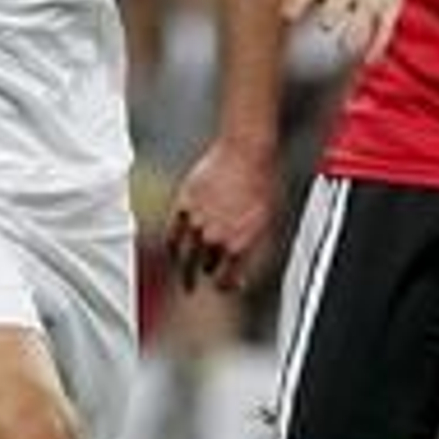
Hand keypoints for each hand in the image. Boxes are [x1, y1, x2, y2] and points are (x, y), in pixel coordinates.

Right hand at [166, 141, 276, 290]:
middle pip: (206, 268)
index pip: (226, 281)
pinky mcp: (184, 206)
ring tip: (184, 276)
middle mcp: (217, 238)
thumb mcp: (266, 220)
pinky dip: (172, 247)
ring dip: (186, 269)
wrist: (246, 152)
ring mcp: (198, 223)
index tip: (225, 285)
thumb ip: (251, 246)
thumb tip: (242, 265)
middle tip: (203, 278)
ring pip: (186, 257)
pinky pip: (172, 235)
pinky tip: (174, 252)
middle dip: (208, 272)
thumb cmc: (263, 182)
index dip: (226, 286)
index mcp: (240, 245)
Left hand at [283, 0, 402, 64]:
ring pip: (365, 14)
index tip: (287, 16)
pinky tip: (367, 62)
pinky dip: (376, 45)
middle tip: (326, 24)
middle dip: (334, 8)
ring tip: (347, 47)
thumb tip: (264, 28)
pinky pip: (385, 28)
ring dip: (356, 29)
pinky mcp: (390, 6)